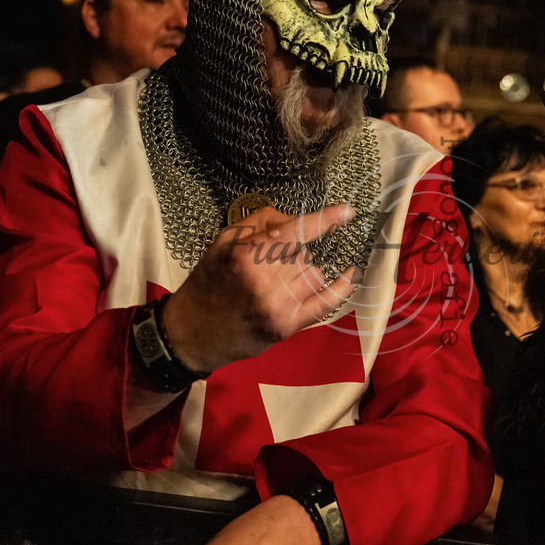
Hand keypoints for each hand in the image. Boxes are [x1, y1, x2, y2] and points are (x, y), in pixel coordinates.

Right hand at [164, 204, 360, 372]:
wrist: (193, 333)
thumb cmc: (208, 283)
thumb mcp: (223, 241)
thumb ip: (261, 222)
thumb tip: (297, 218)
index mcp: (246, 256)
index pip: (295, 232)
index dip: (325, 220)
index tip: (347, 212)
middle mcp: (265, 281)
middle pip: (304, 254)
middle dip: (293, 252)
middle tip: (271, 262)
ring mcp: (279, 307)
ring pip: (315, 274)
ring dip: (304, 271)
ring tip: (279, 279)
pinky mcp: (287, 327)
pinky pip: (326, 304)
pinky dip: (341, 288)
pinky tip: (351, 274)